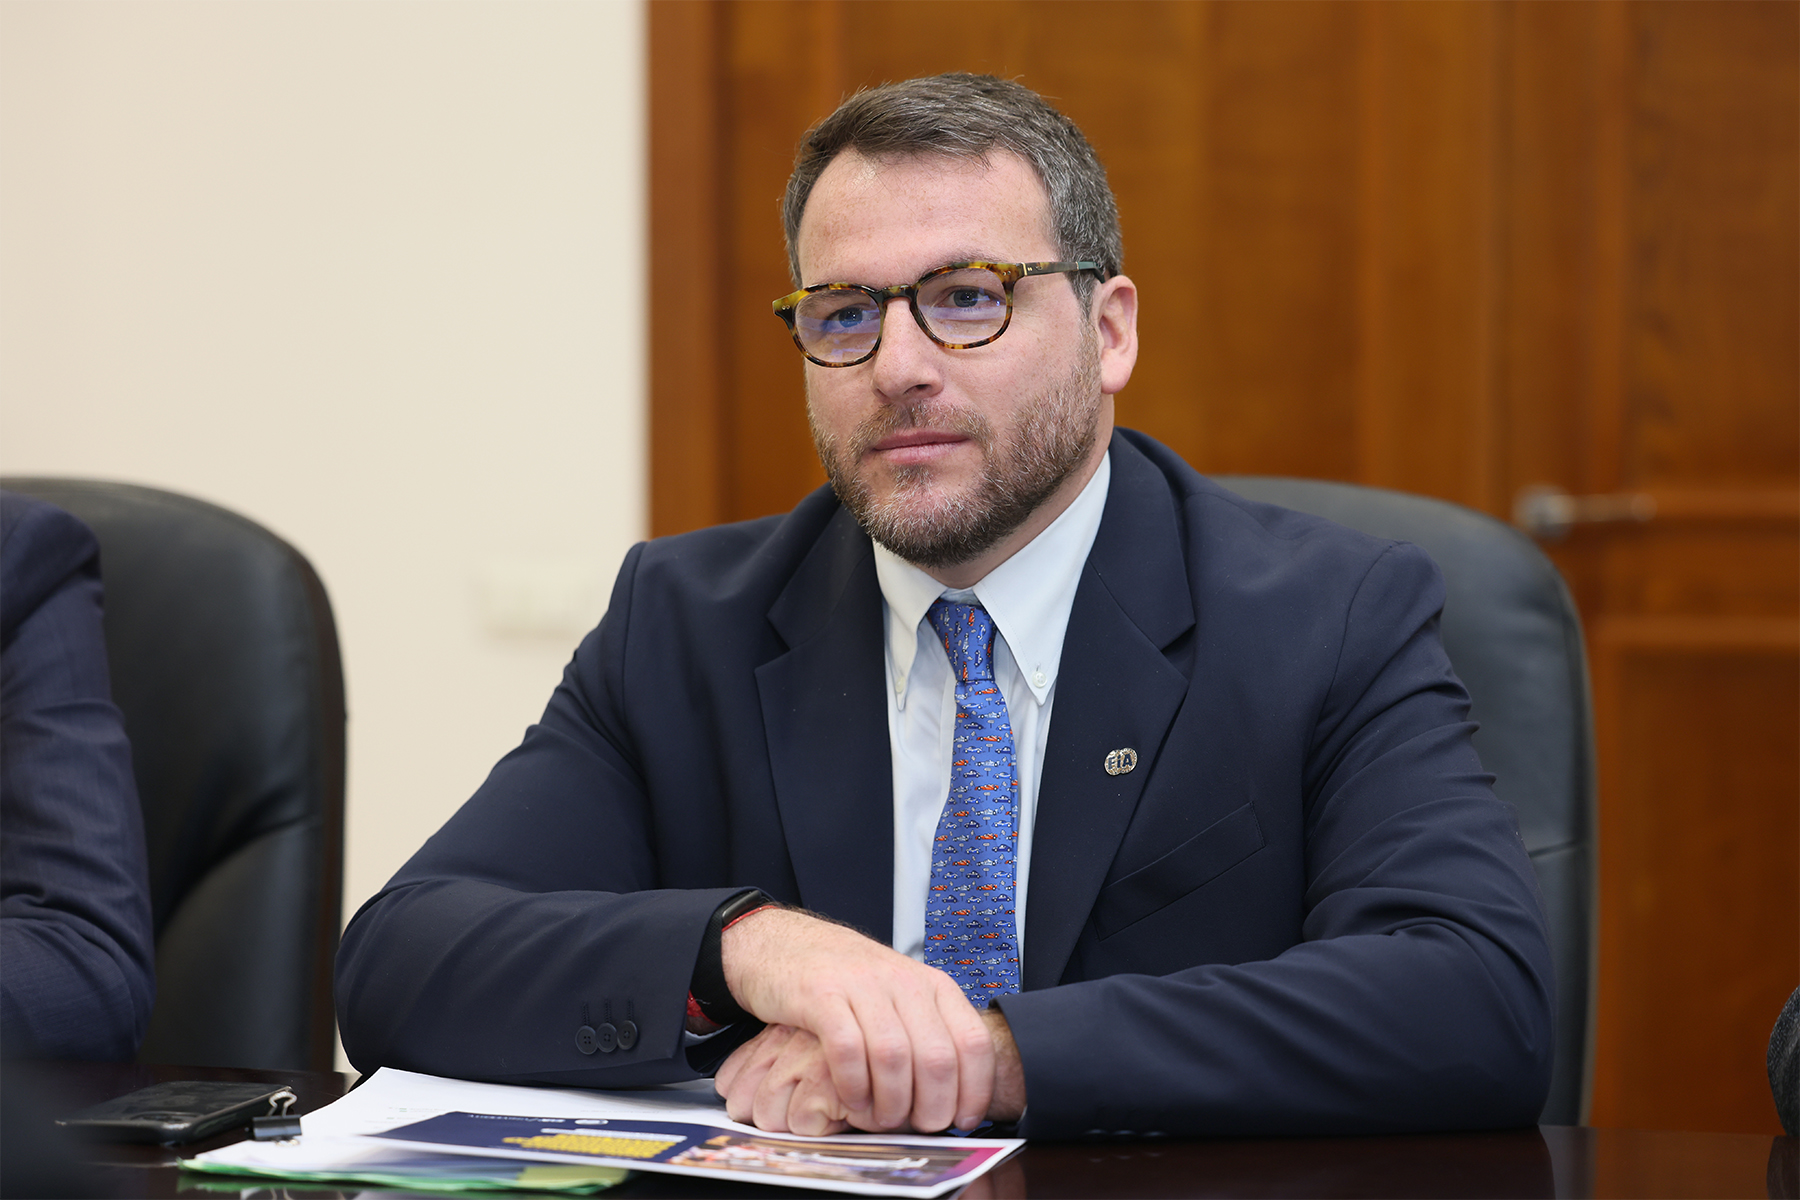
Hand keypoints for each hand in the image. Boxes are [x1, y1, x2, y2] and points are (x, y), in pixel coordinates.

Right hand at [717, 907, 992, 1131]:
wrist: (783, 943)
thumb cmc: (846, 982)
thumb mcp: (899, 998)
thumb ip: (926, 1037)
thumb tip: (954, 1100)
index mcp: (932, 984)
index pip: (972, 1042)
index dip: (973, 1089)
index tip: (963, 1120)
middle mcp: (903, 982)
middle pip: (937, 1057)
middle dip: (932, 1107)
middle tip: (918, 1129)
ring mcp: (862, 985)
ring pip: (894, 1057)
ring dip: (892, 1103)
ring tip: (882, 1121)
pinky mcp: (820, 994)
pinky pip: (847, 1049)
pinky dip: (853, 1085)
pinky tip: (850, 1100)